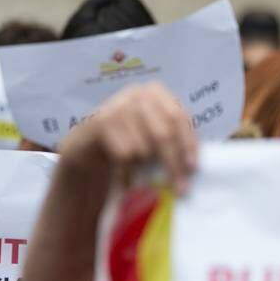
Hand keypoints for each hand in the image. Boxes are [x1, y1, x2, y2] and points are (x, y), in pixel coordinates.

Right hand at [59, 82, 198, 193]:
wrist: (86, 143)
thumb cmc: (126, 138)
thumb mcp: (150, 130)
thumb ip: (172, 136)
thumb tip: (192, 164)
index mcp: (155, 92)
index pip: (179, 118)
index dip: (188, 144)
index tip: (193, 168)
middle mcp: (137, 94)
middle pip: (163, 134)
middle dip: (173, 165)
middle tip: (180, 189)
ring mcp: (118, 107)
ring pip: (144, 148)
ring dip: (145, 169)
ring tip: (141, 175)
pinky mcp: (102, 123)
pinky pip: (125, 155)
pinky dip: (128, 172)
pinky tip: (126, 177)